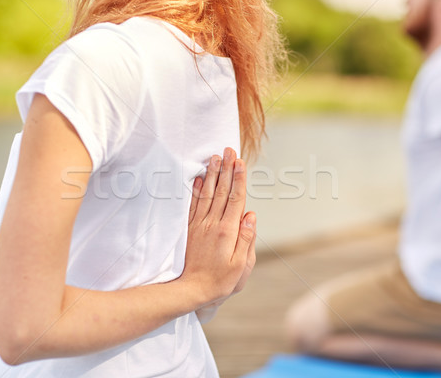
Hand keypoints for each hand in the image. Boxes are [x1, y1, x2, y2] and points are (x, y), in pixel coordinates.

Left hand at [181, 147, 256, 311]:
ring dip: (212, 175)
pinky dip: (197, 190)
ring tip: (215, 157)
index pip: (236, 199)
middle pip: (222, 191)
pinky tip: (200, 179)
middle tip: (229, 150)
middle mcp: (212, 224)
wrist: (190, 290)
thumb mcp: (240, 266)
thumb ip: (246, 239)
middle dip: (226, 169)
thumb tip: (251, 215)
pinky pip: (193, 205)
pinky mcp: (189, 229)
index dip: (239, 179)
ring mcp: (199, 225)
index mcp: (227, 231)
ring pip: (208, 194)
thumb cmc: (219, 281)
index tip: (240, 162)